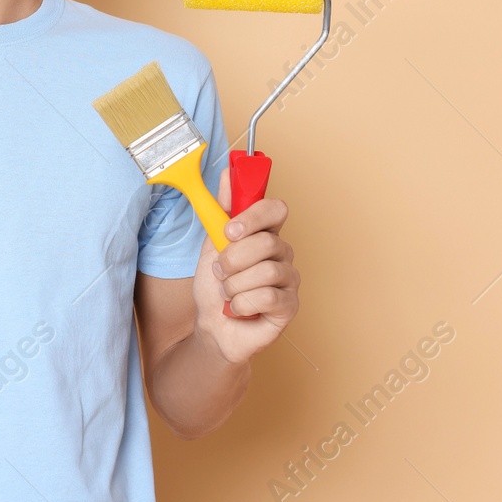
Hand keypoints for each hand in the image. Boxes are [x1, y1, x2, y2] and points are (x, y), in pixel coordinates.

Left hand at [190, 195, 299, 365]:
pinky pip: (266, 297)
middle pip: (267, 242)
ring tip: (228, 292)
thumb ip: (221, 210)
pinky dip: (242, 304)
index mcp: (265, 233)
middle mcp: (282, 254)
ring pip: (266, 271)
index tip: (230, 231)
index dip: (254, 217)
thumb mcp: (211, 243)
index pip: (276, 209)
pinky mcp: (290, 306)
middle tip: (221, 271)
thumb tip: (226, 174)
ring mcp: (289, 280)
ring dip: (235, 284)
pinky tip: (238, 308)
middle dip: (233, 259)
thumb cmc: (215, 286)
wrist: (212, 327)